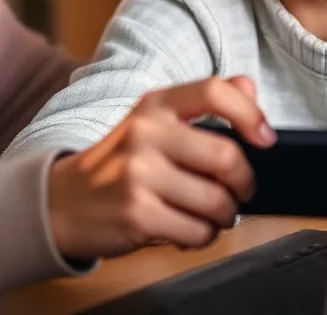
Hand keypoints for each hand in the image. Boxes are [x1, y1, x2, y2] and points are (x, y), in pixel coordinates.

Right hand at [47, 76, 274, 260]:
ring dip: (223, 216)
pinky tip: (184, 229)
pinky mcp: (137, 215)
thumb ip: (203, 103)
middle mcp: (145, 133)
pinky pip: (197, 232)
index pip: (214, 91)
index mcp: (154, 104)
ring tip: (208, 214)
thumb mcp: (152, 121)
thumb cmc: (117, 163)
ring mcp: (138, 175)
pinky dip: (201, 237)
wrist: (61, 202)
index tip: (265, 139)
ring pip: (217, 201)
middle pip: (226, 156)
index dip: (250, 114)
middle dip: (244, 183)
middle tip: (237, 191)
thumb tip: (249, 89)